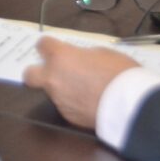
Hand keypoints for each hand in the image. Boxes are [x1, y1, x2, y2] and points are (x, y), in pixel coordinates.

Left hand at [23, 37, 138, 129]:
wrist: (130, 105)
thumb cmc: (119, 72)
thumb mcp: (102, 53)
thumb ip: (82, 55)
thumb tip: (78, 59)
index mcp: (60, 57)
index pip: (42, 45)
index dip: (49, 46)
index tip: (55, 48)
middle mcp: (52, 78)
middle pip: (29, 74)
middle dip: (37, 72)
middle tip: (53, 72)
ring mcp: (58, 99)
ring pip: (51, 91)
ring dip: (62, 88)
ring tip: (84, 90)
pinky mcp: (68, 116)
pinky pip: (65, 106)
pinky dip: (73, 103)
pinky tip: (89, 103)